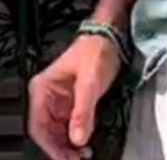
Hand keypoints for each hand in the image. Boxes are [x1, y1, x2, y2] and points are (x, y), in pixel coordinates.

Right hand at [28, 35, 121, 159]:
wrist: (112, 35)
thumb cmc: (97, 49)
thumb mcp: (90, 82)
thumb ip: (83, 111)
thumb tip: (78, 138)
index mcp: (42, 89)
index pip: (39, 126)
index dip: (51, 147)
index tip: (65, 158)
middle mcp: (47, 97)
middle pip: (48, 133)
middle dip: (61, 149)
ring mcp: (60, 101)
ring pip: (59, 132)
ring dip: (69, 146)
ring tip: (81, 156)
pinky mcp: (73, 103)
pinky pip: (70, 126)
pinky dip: (76, 137)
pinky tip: (85, 146)